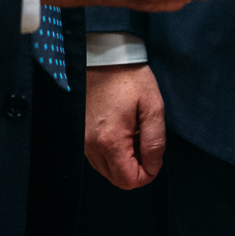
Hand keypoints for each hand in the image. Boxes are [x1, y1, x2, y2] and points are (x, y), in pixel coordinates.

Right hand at [86, 64, 164, 188]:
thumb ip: (155, 142)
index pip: (128, 181)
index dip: (147, 174)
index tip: (154, 156)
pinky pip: (96, 156)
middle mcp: (91, 143)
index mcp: (110, 140)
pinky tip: (120, 131)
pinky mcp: (79, 131)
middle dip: (135, 168)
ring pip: (105, 169)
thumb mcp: (153, 107)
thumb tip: (153, 166)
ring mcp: (82, 138)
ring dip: (122, 161)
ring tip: (132, 134)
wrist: (104, 55)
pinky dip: (110, 152)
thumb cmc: (129, 77)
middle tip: (144, 143)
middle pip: (116, 179)